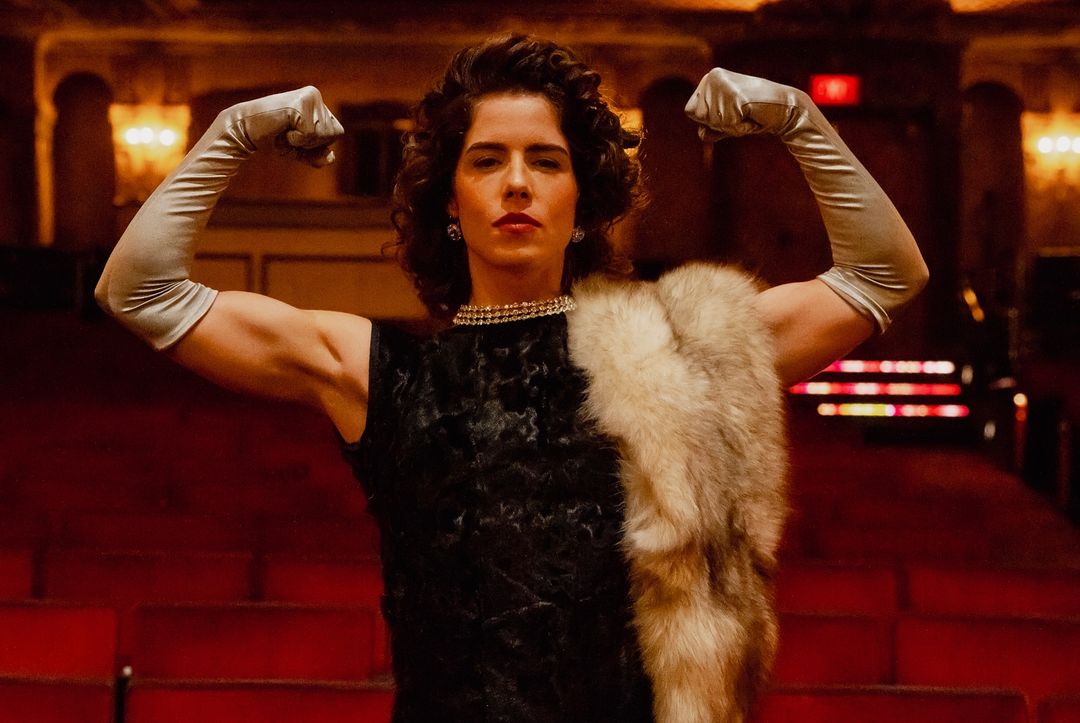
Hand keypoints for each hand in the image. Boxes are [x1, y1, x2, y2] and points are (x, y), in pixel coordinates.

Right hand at [220, 86, 344, 166]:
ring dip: (302, 141)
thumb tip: (332, 158)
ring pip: (323, 135)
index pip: (337, 133)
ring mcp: (309, 97)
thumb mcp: (299, 150)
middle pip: (333, 134)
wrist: (244, 130)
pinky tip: (282, 129)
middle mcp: (315, 95)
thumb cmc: (273, 139)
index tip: (297, 136)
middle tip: (289, 134)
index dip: (318, 144)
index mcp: (318, 102)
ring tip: (285, 131)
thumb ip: (317, 155)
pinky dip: (295, 139)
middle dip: (311, 144)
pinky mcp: (300, 104)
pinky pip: (310, 134)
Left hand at [684, 68, 812, 141]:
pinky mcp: (735, 95)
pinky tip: (752, 115)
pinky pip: (727, 125)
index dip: (710, 121)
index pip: (690, 112)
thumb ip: (711, 128)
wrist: (786, 110)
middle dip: (720, 124)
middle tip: (741, 113)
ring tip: (747, 113)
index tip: (731, 113)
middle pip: (699, 118)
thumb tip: (702, 134)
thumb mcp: (728, 122)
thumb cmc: (756, 115)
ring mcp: (723, 85)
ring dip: (731, 126)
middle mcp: (713, 77)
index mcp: (710, 78)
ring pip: (712, 123)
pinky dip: (740, 128)